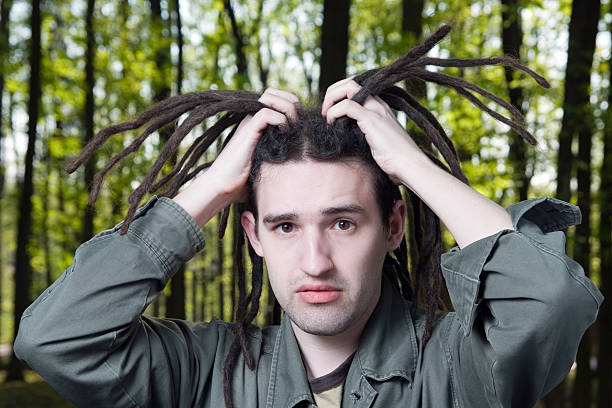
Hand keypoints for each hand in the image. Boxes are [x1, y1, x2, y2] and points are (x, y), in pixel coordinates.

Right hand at [173, 88, 299, 226]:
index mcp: (258, 125)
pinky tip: (284, 133)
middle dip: (292, 103)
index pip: (278, 99)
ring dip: (287, 109)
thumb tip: (295, 171)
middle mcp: (252, 120)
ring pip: (270, 97)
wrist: (222, 188)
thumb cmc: (241, 183)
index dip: (293, 105)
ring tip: (293, 127)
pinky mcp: (247, 132)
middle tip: (299, 123)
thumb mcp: (265, 166)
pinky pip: (265, 113)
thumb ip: (277, 160)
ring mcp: (249, 124)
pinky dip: (280, 120)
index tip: (302, 124)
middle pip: (275, 93)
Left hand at [322, 78, 513, 246]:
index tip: (330, 112)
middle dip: (332, 91)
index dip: (339, 94)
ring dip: (331, 98)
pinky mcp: (372, 120)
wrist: (409, 166)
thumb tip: (349, 140)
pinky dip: (334, 112)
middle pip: (351, 82)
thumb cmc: (394, 161)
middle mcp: (378, 104)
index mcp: (379, 108)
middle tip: (324, 111)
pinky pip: (347, 105)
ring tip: (326, 116)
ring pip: (349, 87)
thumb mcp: (376, 144)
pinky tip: (332, 124)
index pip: (356, 88)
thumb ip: (365, 136)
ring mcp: (376, 110)